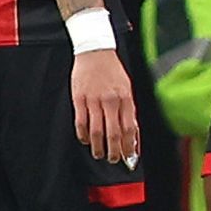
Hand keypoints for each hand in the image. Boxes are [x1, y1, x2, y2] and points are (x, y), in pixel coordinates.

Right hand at [71, 48, 138, 165]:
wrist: (95, 51)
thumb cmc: (112, 70)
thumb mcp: (126, 88)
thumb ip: (128, 109)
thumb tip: (131, 133)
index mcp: (125, 98)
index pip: (129, 128)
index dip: (129, 146)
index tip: (129, 157)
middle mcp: (111, 100)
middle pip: (113, 133)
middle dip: (114, 151)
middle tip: (113, 160)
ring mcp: (94, 100)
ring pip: (96, 131)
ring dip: (98, 147)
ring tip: (99, 154)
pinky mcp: (79, 99)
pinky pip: (81, 122)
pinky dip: (83, 135)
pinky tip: (85, 140)